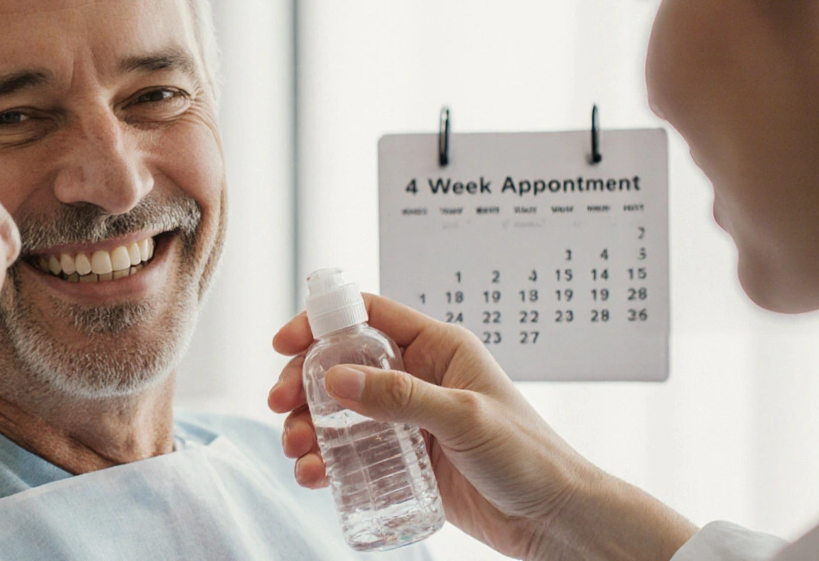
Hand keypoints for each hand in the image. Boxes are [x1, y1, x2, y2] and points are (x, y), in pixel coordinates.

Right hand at [267, 294, 695, 560]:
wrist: (556, 521)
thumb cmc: (530, 458)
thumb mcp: (463, 418)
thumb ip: (400, 397)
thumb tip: (336, 379)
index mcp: (438, 348)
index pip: (368, 315)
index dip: (321, 321)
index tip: (284, 342)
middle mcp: (418, 377)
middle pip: (341, 364)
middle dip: (303, 382)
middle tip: (280, 405)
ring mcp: (408, 419)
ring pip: (339, 410)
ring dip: (309, 425)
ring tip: (298, 450)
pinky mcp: (404, 458)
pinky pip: (352, 451)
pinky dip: (326, 460)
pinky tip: (314, 475)